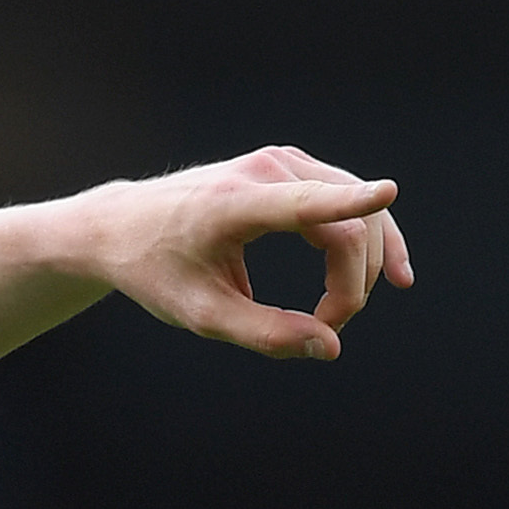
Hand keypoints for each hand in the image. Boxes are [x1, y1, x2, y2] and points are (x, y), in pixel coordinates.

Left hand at [86, 145, 412, 359]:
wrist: (120, 226)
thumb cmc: (156, 270)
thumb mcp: (201, 314)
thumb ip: (264, 333)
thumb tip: (330, 347)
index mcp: (234, 204)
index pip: (304, 202)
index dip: (352, 202)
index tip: (389, 191)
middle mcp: (264, 170)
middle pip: (347, 228)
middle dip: (353, 284)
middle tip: (327, 327)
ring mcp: (280, 162)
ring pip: (356, 213)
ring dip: (364, 265)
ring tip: (343, 311)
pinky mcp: (288, 167)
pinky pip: (344, 202)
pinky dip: (365, 238)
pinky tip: (388, 273)